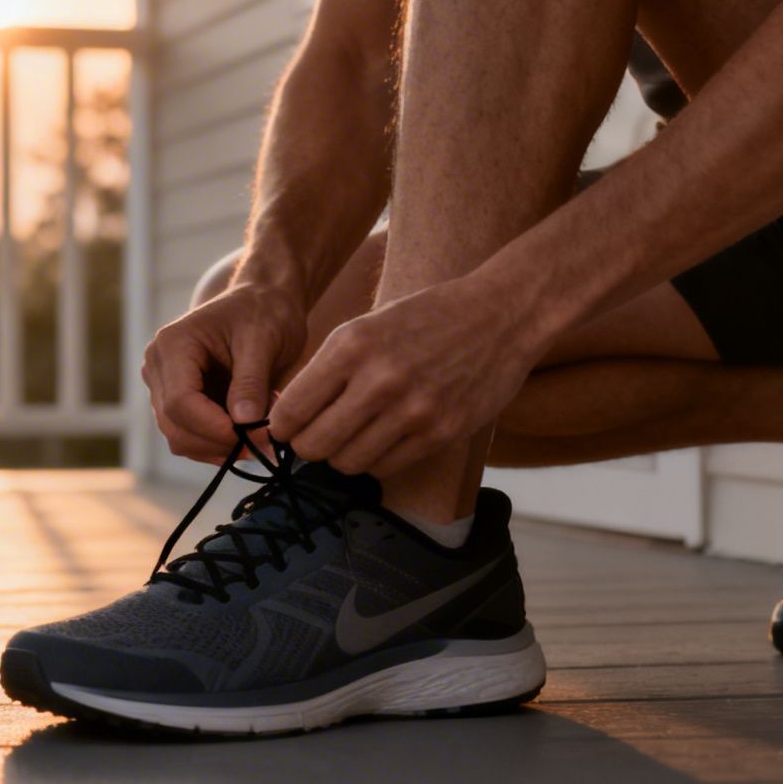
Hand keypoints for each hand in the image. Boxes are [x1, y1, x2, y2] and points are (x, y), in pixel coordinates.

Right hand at [142, 283, 306, 460]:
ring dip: (219, 447)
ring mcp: (164, 385)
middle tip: (264, 442)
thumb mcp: (263, 340)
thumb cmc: (262, 312)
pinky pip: (190, 437)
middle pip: (175, 424)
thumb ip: (251, 382)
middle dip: (219, 442)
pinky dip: (218, 444)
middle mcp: (158, 366)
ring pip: (180, 437)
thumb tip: (244, 422)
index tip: (254, 437)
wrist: (261, 302)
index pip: (180, 401)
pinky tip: (248, 432)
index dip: (214, 427)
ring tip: (259, 433)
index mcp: (173, 345)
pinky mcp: (177, 400)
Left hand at [270, 272, 543, 478]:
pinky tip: (383, 440)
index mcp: (351, 345)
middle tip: (317, 439)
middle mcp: (378, 380)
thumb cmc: (427, 319)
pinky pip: (386, 467)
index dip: (281, 427)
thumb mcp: (367, 327)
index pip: (291, 410)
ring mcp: (412, 411)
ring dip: (343, 456)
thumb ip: (329, 368)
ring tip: (353, 438)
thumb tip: (290, 415)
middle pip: (315, 445)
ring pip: (348, 463)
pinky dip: (376, 461)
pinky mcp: (441, 433)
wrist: (500, 315)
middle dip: (308, 447)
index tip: (287, 428)